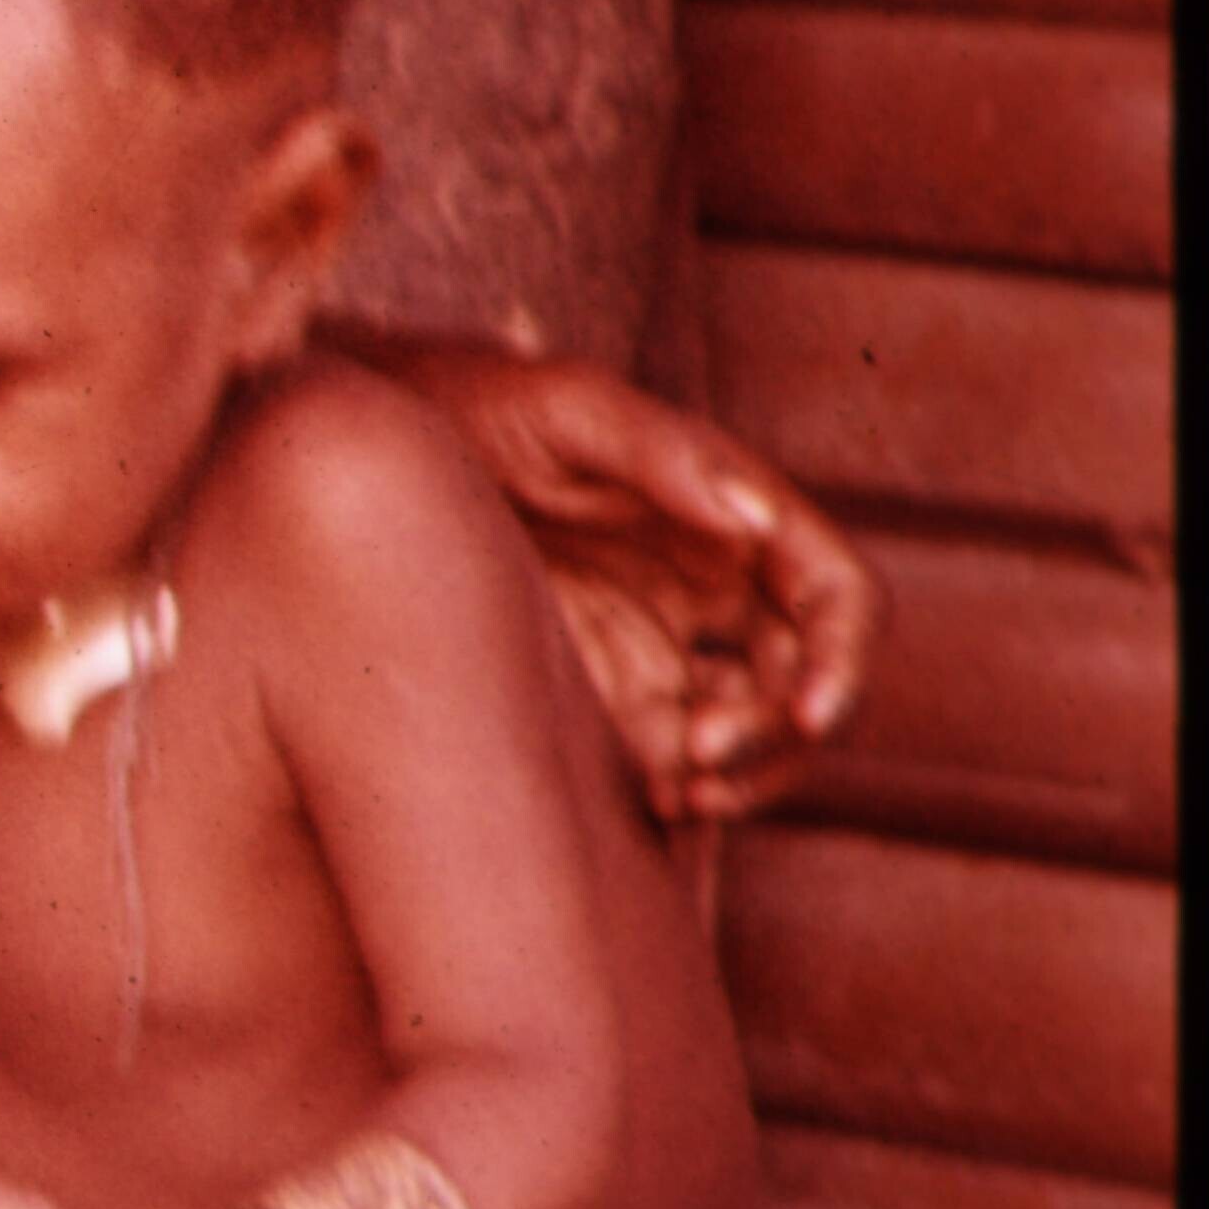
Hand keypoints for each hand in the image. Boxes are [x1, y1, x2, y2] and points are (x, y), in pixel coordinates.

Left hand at [380, 345, 877, 825]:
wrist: (365, 458)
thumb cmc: (476, 406)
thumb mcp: (560, 408)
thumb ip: (658, 452)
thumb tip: (753, 515)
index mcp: (733, 517)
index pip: (834, 596)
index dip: (842, 657)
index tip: (809, 713)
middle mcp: (716, 587)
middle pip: (801, 679)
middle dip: (777, 731)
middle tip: (700, 752)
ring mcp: (665, 643)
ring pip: (749, 731)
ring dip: (741, 774)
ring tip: (684, 794)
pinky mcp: (608, 690)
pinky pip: (674, 754)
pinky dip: (682, 785)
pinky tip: (651, 803)